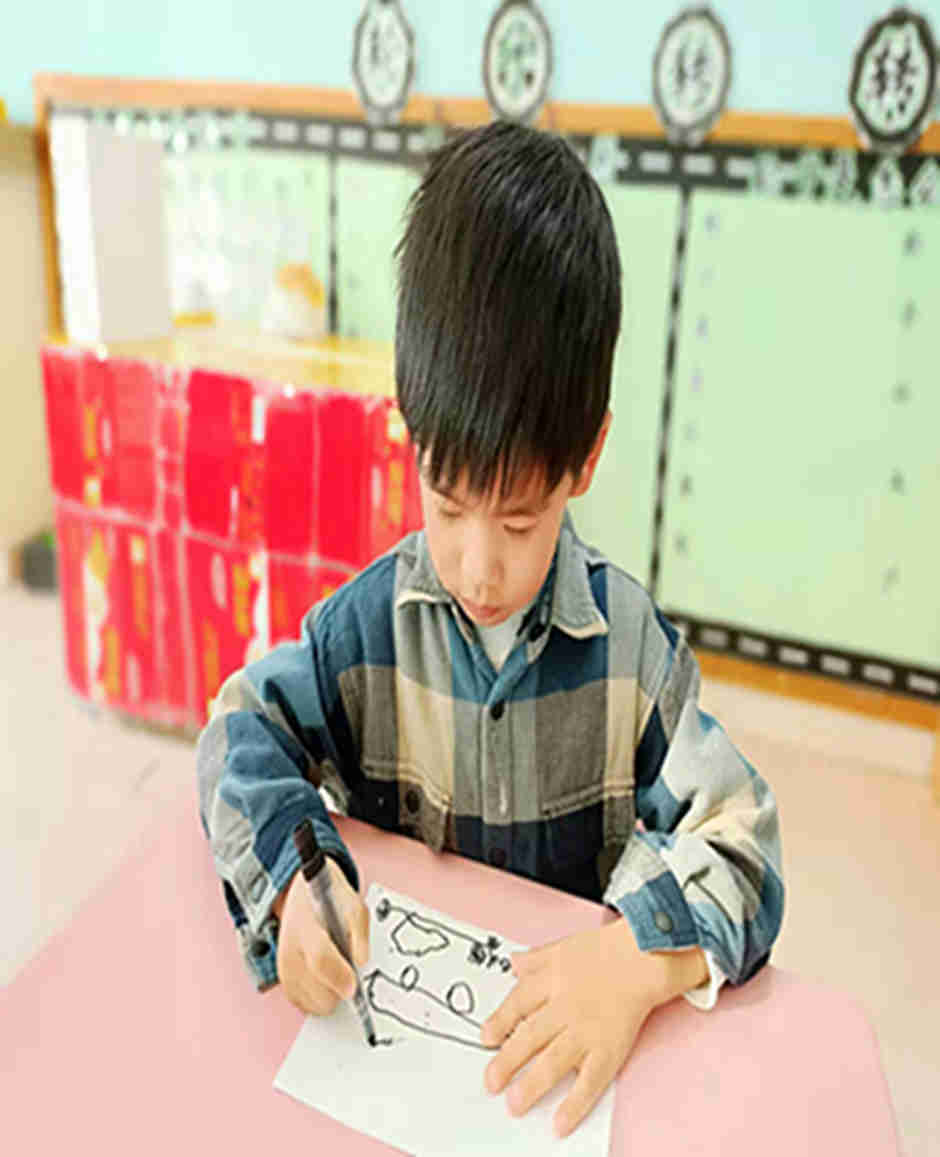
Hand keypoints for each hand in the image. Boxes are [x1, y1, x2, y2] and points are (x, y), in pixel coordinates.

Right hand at [273, 858, 369, 1015]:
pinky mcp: (284, 981)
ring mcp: (284, 968)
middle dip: (339, 988)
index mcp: (307, 927)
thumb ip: (360, 934)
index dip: (339, 977)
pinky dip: (318, 997)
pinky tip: (325, 977)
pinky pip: (305, 1005)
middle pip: (317, 992)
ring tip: (334, 969)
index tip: (354, 987)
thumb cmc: (331, 902)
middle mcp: (290, 951)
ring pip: (313, 1004)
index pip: (320, 959)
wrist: (304, 895)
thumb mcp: (354, 906)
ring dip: (329, 994)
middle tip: (348, 970)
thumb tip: (362, 963)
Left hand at [480, 921, 676, 1137]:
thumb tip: (512, 964)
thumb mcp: (563, 948)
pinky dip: (574, 1104)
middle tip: (491, 1081)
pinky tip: (560, 1122)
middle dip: (508, 1061)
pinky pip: (590, 1081)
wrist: (643, 958)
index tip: (486, 1039)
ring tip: (515, 1103)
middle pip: (530, 1036)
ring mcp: (586, 1031)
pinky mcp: (609, 1050)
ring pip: (554, 1061)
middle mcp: (565, 1008)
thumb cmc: (604, 952)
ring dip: (532, 1084)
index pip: (518, 1004)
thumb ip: (535, 959)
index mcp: (551, 982)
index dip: (500, 1022)